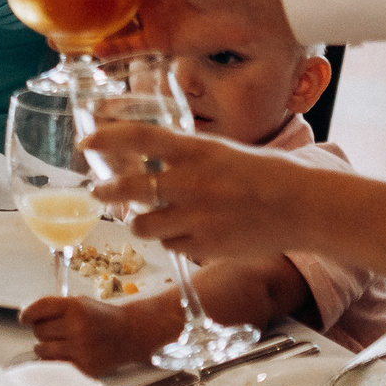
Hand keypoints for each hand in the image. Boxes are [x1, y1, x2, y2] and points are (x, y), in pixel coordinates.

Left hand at [19, 292, 165, 375]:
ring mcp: (82, 349)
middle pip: (39, 331)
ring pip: (42, 350)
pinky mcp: (85, 367)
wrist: (130, 334)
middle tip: (57, 330)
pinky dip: (55, 361)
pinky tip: (66, 354)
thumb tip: (26, 316)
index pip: (39, 308)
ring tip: (61, 343)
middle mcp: (78, 327)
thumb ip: (54, 308)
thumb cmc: (101, 317)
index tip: (24, 319)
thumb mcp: (80, 303)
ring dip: (46, 347)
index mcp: (75, 307)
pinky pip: (55, 365)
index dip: (27, 314)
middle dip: (43, 330)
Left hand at [82, 124, 326, 262]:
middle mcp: (192, 183)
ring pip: (143, 225)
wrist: (299, 206)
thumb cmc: (261, 173)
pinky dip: (170, 240)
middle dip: (105, 192)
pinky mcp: (205, 247)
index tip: (86, 143)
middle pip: (130, 188)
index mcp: (197, 151)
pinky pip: (170, 245)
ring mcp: (197, 217)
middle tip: (97, 192)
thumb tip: (144, 155)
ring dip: (137, 221)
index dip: (107, 139)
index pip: (140, 138)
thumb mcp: (220, 150)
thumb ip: (183, 154)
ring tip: (142, 217)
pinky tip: (183, 232)